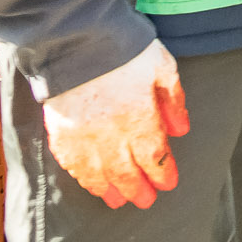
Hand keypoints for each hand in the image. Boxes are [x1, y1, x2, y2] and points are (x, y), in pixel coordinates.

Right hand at [42, 40, 187, 208]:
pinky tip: (90, 183)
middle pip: (126, 172)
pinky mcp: (60, 132)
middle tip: (145, 201)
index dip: (162, 173)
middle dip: (138, 189)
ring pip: (98, 173)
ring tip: (117, 201)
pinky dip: (82, 178)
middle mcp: (110, 134)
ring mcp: (82, 136)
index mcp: (139, 118)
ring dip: (109, 189)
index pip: (154, 156)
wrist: (78, 40)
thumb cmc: (126, 51)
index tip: (168, 184)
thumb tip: (181, 130)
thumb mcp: (163, 68)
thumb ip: (173, 101)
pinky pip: (71, 164)